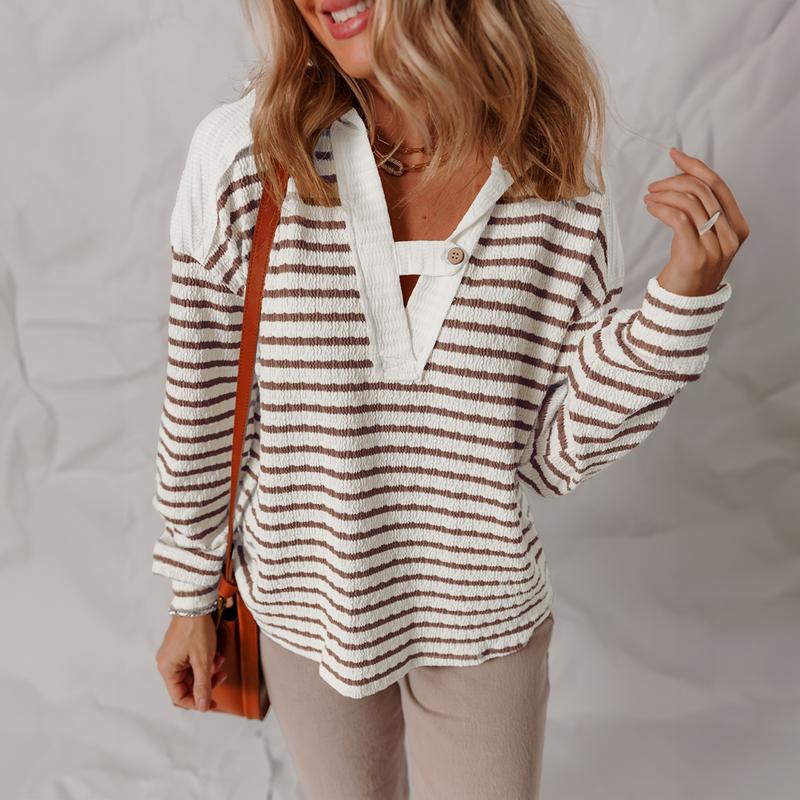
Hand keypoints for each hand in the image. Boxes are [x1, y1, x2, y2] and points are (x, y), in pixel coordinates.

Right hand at [155, 614, 226, 711]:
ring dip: (208, 670)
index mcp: (167, 669)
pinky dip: (205, 661)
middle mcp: (167, 663)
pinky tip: (216, 654)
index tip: (213, 703)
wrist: (196, 603)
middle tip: (221, 676)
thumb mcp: (203, 660)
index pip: (179, 697)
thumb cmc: (196, 629)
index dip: (197, 703)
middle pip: (187, 684)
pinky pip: (193, 661)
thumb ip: (203, 685)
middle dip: (206, 681)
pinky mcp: (181, 647)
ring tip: (219, 661)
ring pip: (192, 672)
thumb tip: (203, 706)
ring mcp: (173, 654)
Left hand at [643, 147, 749, 295]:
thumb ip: (703, 214)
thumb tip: (683, 180)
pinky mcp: (695, 255)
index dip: (696, 166)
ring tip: (649, 198)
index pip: (718, 185)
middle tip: (654, 186)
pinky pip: (679, 218)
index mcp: (738, 228)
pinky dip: (662, 208)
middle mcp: (731, 236)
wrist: (684, 305)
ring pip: (690, 202)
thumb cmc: (691, 269)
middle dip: (675, 181)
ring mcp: (715, 246)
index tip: (676, 155)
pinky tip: (651, 208)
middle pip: (703, 190)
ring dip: (664, 195)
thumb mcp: (705, 238)